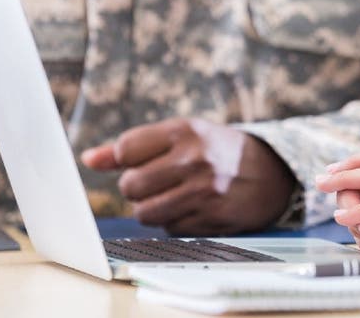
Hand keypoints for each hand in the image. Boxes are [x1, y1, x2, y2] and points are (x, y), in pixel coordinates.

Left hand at [81, 118, 294, 235]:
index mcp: (183, 131)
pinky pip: (169, 229)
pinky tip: (192, 207)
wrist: (271, 171)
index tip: (141, 160)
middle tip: (156, 181)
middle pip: (131, 186)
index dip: (126, 160)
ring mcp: (203, 191)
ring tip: (170, 196)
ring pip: (145, 213)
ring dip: (151, 209)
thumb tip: (88, 160)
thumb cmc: (215, 149)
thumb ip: (133, 147)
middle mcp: (193, 159)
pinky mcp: (211, 218)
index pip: (126, 149)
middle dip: (136, 188)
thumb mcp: (181, 135)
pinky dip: (174, 222)